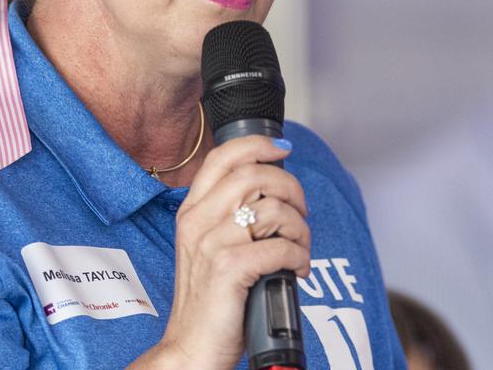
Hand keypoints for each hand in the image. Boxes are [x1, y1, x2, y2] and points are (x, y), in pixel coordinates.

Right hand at [130, 136, 309, 369]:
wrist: (191, 347)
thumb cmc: (209, 301)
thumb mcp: (208, 248)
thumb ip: (228, 216)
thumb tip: (272, 193)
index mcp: (192, 211)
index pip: (222, 157)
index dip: (257, 145)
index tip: (282, 149)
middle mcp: (198, 221)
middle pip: (254, 175)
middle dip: (291, 189)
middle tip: (301, 213)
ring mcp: (212, 243)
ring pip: (273, 209)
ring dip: (300, 229)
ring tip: (299, 249)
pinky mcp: (229, 268)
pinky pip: (280, 247)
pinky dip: (299, 256)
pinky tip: (297, 270)